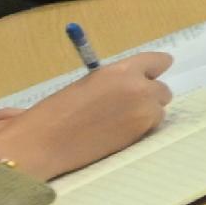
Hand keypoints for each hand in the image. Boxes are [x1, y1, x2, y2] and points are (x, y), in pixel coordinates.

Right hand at [0, 52, 171, 178]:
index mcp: (120, 70)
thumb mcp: (88, 84)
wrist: (43, 142)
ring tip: (117, 122)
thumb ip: (116, 81)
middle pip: (162, 89)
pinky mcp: (142, 132)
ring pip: (158, 109)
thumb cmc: (56, 112)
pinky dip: (140, 130)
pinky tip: (117, 133)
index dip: (152, 71)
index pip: (158, 62)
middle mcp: (138, 87)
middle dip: (148, 96)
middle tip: (126, 106)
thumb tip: (134, 82)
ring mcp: (143, 110)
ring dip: (145, 114)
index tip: (149, 77)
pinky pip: (151, 127)